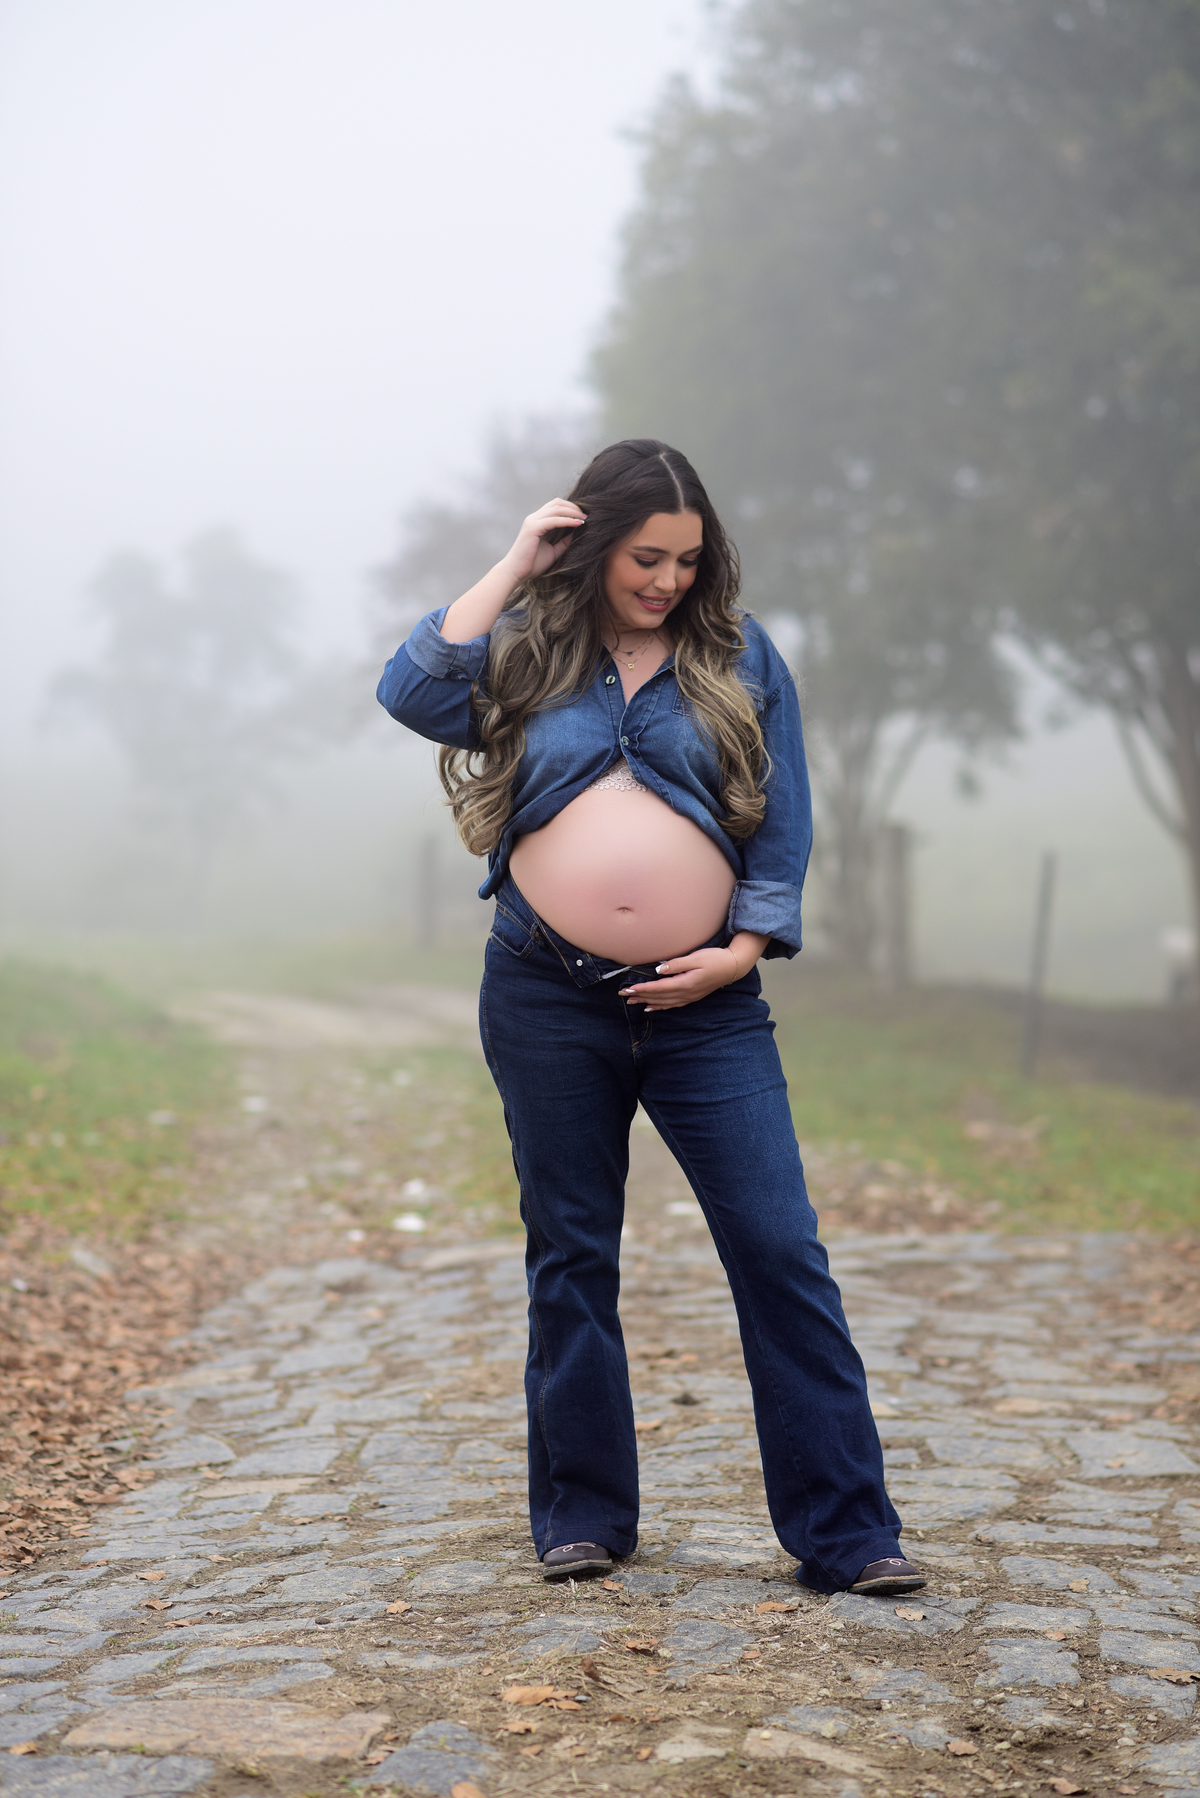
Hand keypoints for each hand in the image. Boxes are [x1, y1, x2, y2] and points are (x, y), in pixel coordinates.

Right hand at [503, 498, 586, 582]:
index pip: (555, 506)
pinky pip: (554, 520)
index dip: (571, 508)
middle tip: (586, 515)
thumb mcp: (553, 551)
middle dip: (573, 507)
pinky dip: (567, 520)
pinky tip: (577, 524)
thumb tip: (575, 532)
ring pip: (556, 509)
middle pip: (557, 503)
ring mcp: (532, 522)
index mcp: (537, 521)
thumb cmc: (532, 564)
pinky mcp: (533, 528)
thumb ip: (563, 542)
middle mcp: (534, 518)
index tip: (583, 516)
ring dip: (572, 512)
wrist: (516, 573)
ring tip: (584, 519)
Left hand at [619, 947, 741, 1011]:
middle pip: (658, 997)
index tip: (628, 989)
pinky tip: (651, 1007)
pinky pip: (672, 1004)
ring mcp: (689, 997)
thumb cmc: (715, 959)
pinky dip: (660, 1006)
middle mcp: (686, 993)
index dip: (642, 989)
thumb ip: (676, 964)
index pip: (658, 988)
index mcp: (685, 983)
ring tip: (632, 1002)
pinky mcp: (692, 996)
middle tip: (623, 995)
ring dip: (647, 1002)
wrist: (733, 967)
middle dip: (640, 996)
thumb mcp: (696, 958)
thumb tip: (659, 970)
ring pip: (664, 1002)